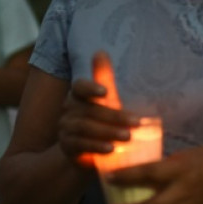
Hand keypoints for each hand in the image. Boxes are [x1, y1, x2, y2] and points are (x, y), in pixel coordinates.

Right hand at [58, 52, 136, 168]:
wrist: (89, 152)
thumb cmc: (101, 121)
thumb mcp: (106, 101)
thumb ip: (104, 78)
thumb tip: (100, 51)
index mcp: (78, 95)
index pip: (79, 87)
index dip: (91, 87)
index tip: (106, 92)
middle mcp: (68, 109)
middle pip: (89, 110)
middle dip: (114, 116)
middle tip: (136, 122)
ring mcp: (66, 128)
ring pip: (84, 127)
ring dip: (107, 132)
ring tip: (128, 137)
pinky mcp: (68, 146)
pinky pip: (80, 144)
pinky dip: (96, 146)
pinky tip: (111, 149)